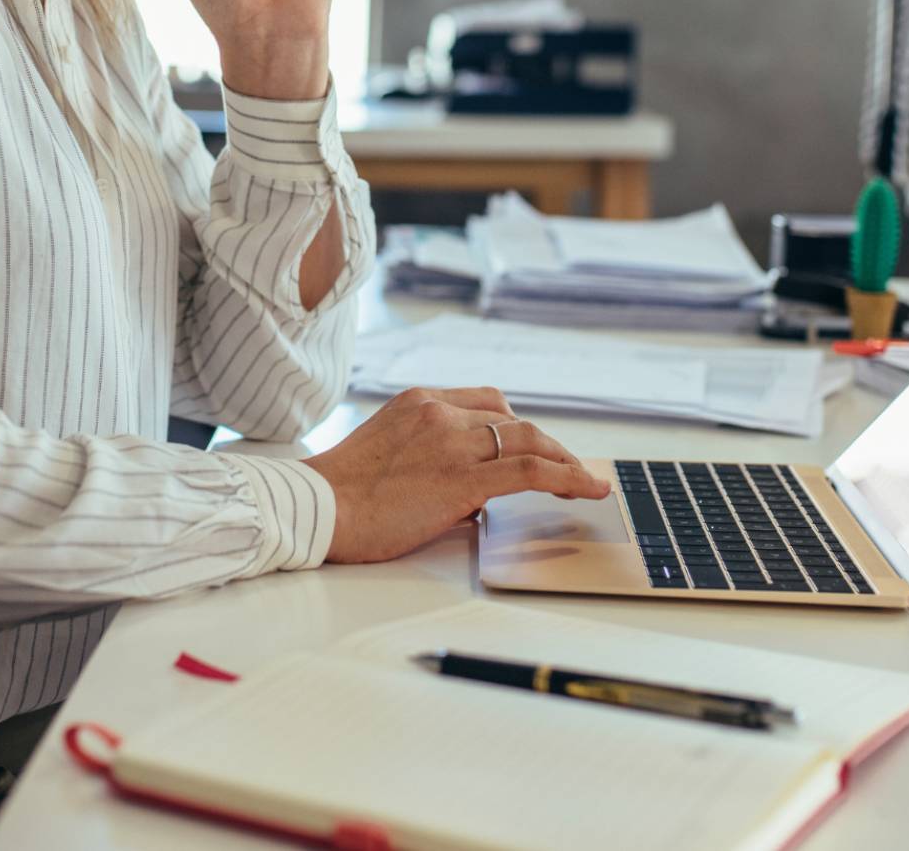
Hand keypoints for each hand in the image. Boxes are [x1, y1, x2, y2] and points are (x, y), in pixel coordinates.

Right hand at [303, 387, 610, 562]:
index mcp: (419, 401)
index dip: (516, 426)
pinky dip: (568, 476)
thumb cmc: (343, 494)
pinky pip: (530, 470)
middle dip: (546, 444)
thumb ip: (430, 458)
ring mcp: (453, 441)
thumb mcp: (388, 453)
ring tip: (585, 481)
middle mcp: (440, 412)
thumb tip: (470, 496)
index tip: (533, 446)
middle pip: (511, 418)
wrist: (319, 507)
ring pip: (528, 440)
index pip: (486, 401)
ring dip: (563, 460)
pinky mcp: (464, 477)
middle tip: (567, 467)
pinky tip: (589, 489)